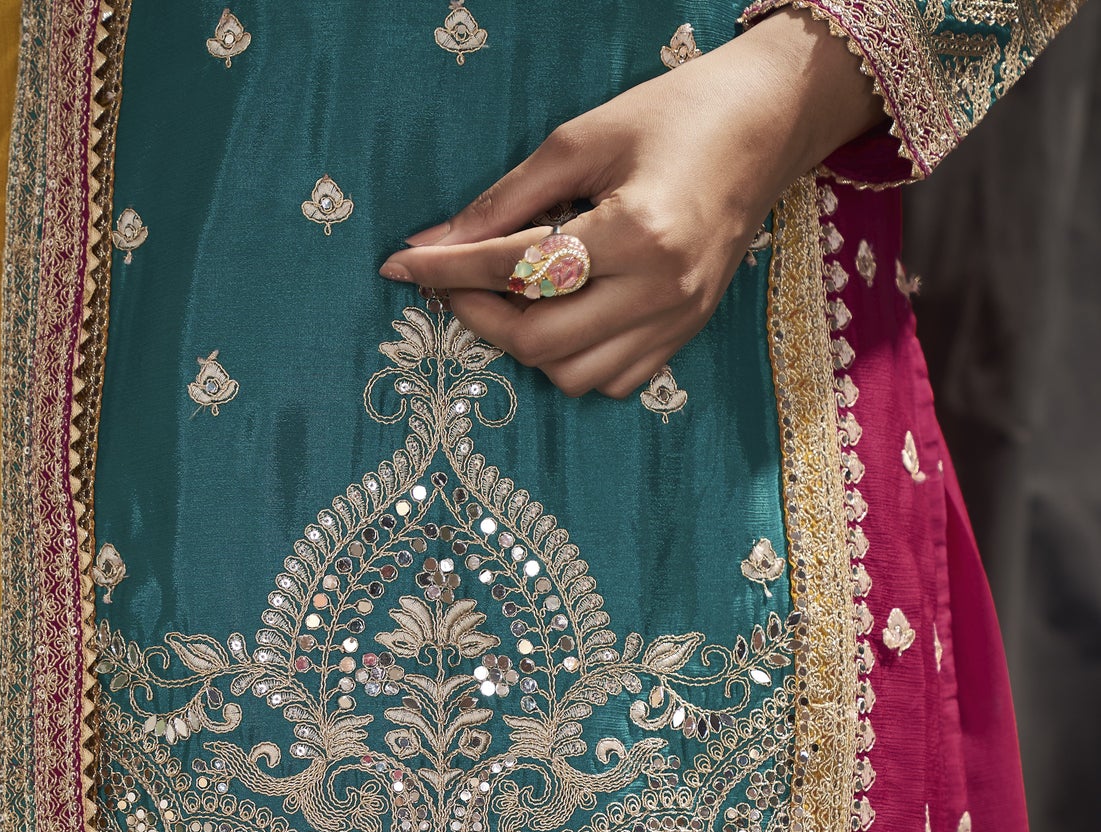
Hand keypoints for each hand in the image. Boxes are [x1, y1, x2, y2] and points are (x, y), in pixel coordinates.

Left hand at [378, 10, 884, 397]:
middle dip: (479, 318)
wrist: (765, 127)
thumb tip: (436, 242)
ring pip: (572, 376)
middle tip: (452, 288)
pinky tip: (562, 317)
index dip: (447, 270)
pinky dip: (572, 361)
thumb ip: (505, 199)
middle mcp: (660, 289)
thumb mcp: (581, 139)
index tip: (401, 266)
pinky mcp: (685, 336)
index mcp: (636, 231)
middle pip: (539, 341)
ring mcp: (677, 322)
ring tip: (509, 300)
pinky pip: (612, 381)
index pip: (516, 268)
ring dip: (525, 346)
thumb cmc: (674, 116)